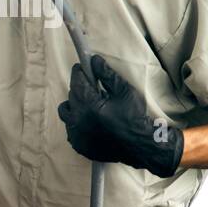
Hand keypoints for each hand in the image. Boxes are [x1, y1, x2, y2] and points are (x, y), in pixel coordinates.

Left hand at [56, 54, 183, 177]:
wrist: (141, 145)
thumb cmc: (135, 117)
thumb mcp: (124, 91)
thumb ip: (107, 75)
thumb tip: (94, 60)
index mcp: (87, 106)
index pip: (77, 83)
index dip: (79, 72)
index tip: (82, 67)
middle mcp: (77, 121)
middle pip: (71, 97)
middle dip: (80, 89)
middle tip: (92, 87)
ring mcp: (76, 135)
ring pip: (66, 113)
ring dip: (74, 106)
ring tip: (90, 105)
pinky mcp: (78, 145)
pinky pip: (70, 128)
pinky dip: (76, 122)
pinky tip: (89, 120)